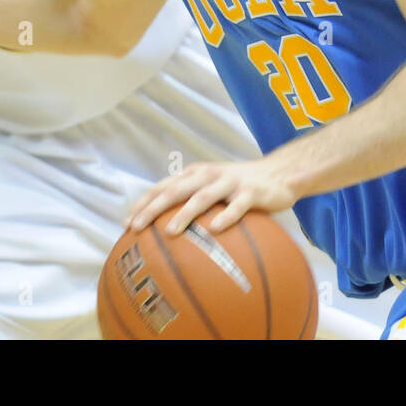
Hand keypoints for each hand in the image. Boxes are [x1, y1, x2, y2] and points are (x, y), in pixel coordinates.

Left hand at [127, 159, 297, 235]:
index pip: (162, 186)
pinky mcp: (251, 192)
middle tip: (137, 227)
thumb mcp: (212, 187)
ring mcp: (230, 182)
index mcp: (195, 174)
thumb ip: (191, 201)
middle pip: (175, 190)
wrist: (279, 173)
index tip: (126, 223)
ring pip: (203, 197)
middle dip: (153, 208)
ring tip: (170, 230)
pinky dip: (225, 217)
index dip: (143, 203)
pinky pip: (237, 206)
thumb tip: (162, 231)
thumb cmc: (239, 186)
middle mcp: (208, 175)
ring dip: (185, 213)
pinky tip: (215, 230)